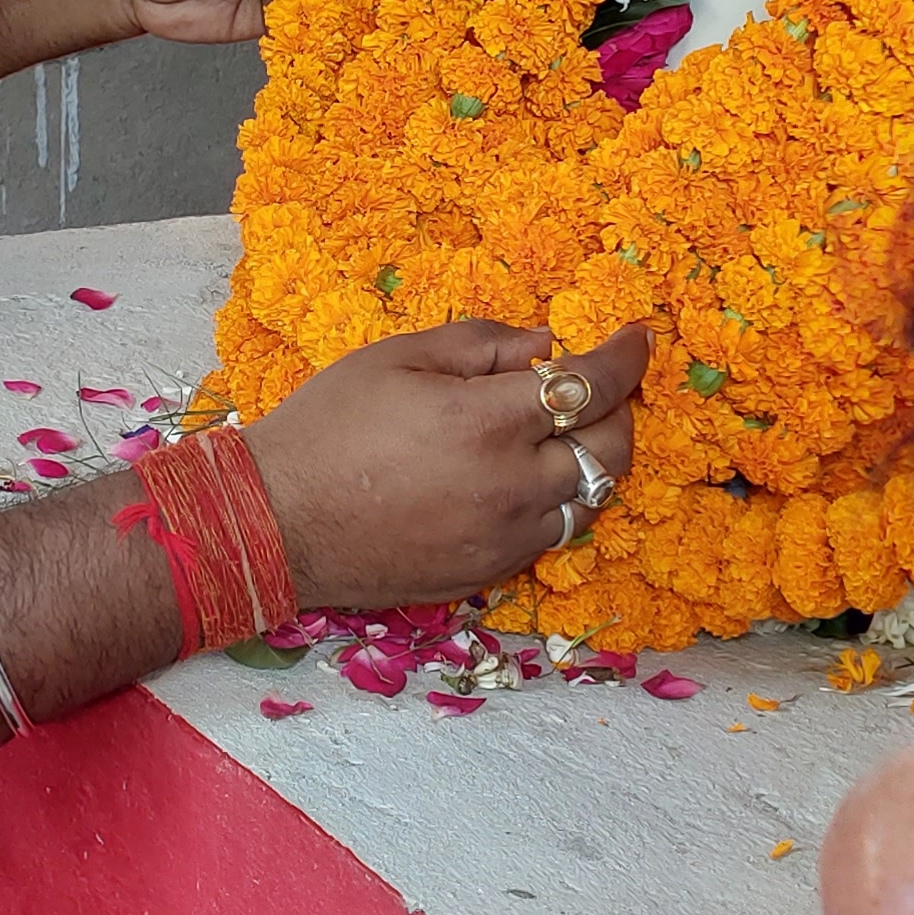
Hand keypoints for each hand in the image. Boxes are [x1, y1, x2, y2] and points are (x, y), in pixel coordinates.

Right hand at [245, 321, 651, 608]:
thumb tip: (544, 345)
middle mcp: (512, 486)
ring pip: (590, 500)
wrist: (276, 523)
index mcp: (489, 422)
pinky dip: (553, 502)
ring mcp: (504, 538)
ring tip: (559, 437)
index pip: (592, 387)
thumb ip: (481, 344)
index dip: (626, 358)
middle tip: (594, 391)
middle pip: (612, 449)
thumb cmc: (325, 428)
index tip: (637, 341)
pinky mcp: (488, 573)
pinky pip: (549, 535)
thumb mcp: (397, 357)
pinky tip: (518, 480)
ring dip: (590, 462)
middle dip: (619, 412)